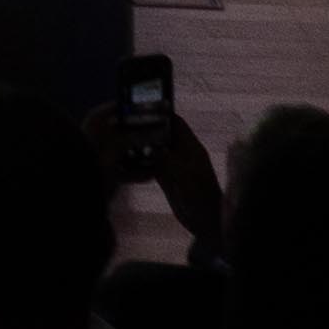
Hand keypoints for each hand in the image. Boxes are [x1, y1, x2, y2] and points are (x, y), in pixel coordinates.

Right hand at [85, 96, 226, 249]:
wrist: (206, 222)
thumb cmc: (201, 197)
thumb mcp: (185, 177)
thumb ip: (169, 160)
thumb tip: (151, 146)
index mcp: (191, 148)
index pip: (176, 123)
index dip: (161, 113)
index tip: (142, 106)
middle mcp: (181, 153)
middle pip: (162, 133)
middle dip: (147, 127)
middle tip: (125, 122)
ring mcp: (173, 165)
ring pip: (154, 148)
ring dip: (141, 143)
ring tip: (122, 137)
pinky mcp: (166, 178)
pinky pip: (151, 164)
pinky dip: (140, 160)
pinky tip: (126, 158)